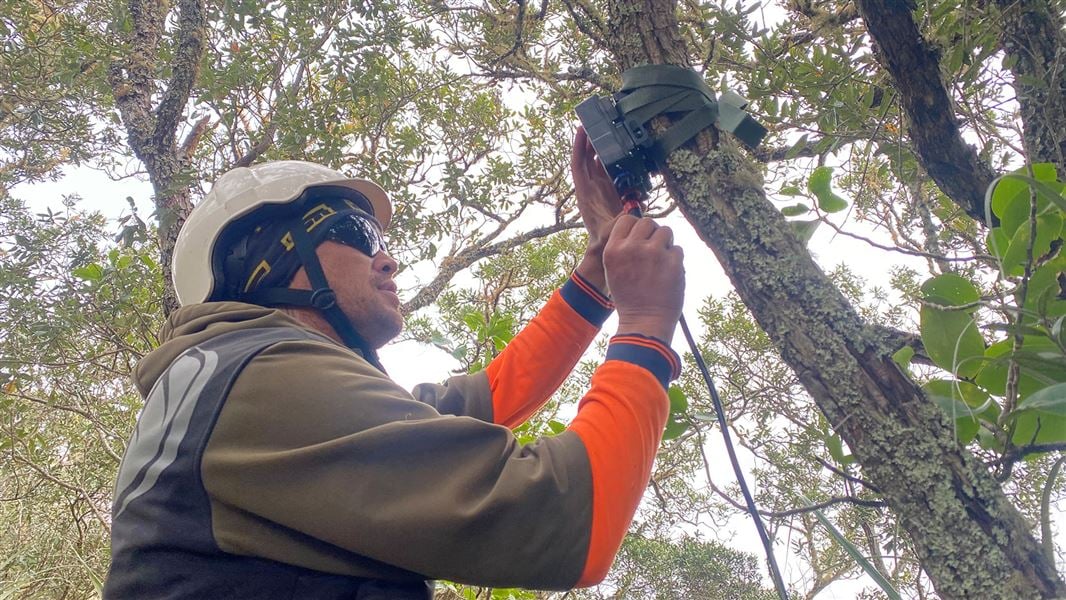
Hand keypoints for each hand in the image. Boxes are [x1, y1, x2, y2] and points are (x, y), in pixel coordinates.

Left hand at [572, 126, 623, 251]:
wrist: (603, 252)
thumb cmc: (605, 241)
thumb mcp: (612, 230)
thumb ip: (619, 220)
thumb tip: (631, 210)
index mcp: (585, 193)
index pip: (579, 164)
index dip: (579, 146)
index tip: (581, 128)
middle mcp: (590, 188)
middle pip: (588, 158)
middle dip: (591, 140)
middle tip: (598, 121)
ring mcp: (600, 189)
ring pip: (599, 163)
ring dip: (603, 148)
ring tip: (611, 130)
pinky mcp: (610, 192)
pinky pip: (610, 173)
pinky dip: (615, 162)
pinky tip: (623, 153)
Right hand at [603, 216, 684, 341]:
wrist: (645, 320)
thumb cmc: (629, 297)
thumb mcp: (613, 270)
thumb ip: (623, 247)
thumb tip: (640, 227)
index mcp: (614, 250)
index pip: (627, 219)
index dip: (636, 227)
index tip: (640, 238)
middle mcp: (632, 248)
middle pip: (648, 222)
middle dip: (652, 233)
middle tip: (653, 250)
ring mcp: (654, 253)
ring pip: (666, 231)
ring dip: (666, 243)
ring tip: (662, 261)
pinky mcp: (673, 261)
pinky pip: (678, 249)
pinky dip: (675, 259)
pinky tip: (668, 273)